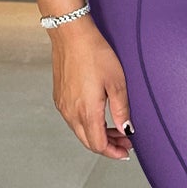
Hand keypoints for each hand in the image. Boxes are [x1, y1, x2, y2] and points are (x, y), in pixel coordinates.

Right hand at [49, 18, 135, 157]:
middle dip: (108, 145)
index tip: (126, 151)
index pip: (98, 145)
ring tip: (116, 127)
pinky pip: (73, 119)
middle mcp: (71, 112)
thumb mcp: (117, 82)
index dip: (114, 152)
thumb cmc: (95, 53)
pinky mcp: (59, 97)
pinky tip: (99, 115)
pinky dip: (87, 123)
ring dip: (98, 134)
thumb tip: (126, 129)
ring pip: (80, 131)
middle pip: (88, 142)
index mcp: (86, 111)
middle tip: (125, 141)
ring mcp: (63, 105)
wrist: (72, 35)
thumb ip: (122, 110)